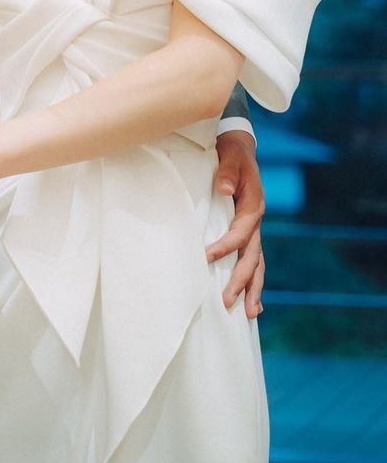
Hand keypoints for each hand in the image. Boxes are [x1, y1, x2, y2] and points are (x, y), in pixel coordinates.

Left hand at [207, 131, 265, 316]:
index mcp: (253, 206)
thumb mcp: (230, 157)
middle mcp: (255, 221)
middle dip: (241, 280)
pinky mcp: (247, 232)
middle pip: (252, 257)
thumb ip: (227, 172)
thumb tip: (224, 189)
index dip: (225, 246)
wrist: (240, 149)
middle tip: (226, 301)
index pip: (240, 233)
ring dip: (253, 288)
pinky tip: (253, 302)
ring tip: (250, 314)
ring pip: (257, 264)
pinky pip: (253, 260)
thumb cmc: (232, 154)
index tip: (206, 257)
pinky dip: (253, 280)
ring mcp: (253, 229)